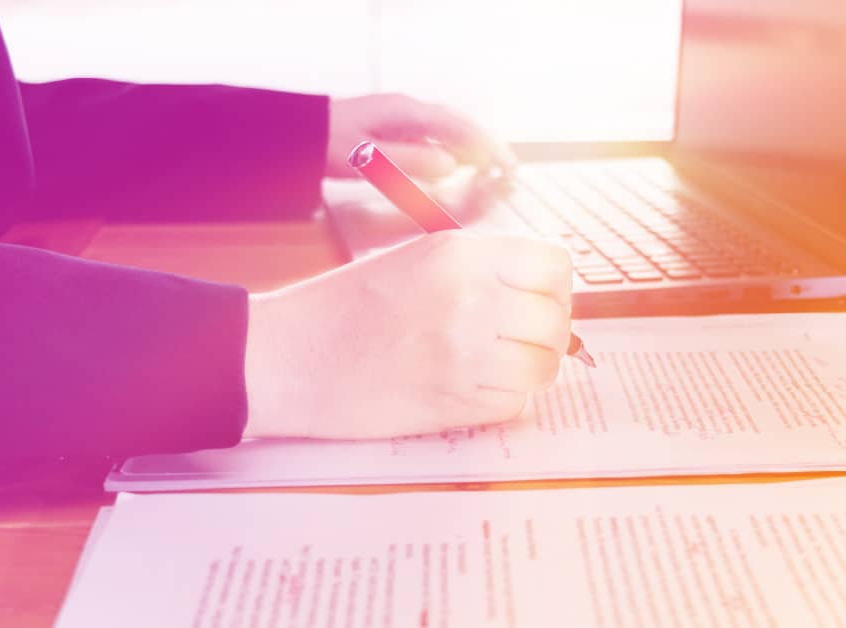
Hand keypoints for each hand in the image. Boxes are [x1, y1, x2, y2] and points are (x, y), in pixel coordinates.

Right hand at [242, 231, 572, 440]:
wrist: (290, 359)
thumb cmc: (347, 307)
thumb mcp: (417, 260)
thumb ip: (481, 269)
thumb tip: (543, 292)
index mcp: (459, 254)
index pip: (554, 265)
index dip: (553, 286)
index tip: (538, 299)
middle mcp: (469, 299)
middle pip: (555, 319)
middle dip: (546, 332)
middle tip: (519, 339)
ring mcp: (464, 353)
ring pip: (544, 365)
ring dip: (529, 369)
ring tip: (497, 365)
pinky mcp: (453, 402)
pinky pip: (514, 403)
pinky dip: (502, 399)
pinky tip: (469, 387)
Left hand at [325, 94, 516, 179]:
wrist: (297, 133)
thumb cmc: (326, 144)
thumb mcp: (367, 158)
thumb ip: (410, 163)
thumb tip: (450, 166)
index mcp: (406, 113)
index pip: (458, 129)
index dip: (486, 147)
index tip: (506, 165)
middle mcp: (408, 110)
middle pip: (458, 125)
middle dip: (486, 145)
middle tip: (508, 167)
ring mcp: (401, 117)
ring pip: (447, 130)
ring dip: (471, 147)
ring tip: (490, 166)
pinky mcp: (393, 128)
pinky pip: (432, 136)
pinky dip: (451, 149)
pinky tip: (454, 164)